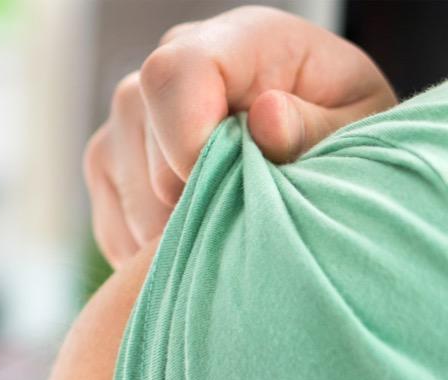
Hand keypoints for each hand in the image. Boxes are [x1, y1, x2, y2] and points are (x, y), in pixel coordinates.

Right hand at [84, 5, 395, 266]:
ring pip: (127, 191)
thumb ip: (315, 126)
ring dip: (172, 234)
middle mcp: (169, 70)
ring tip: (228, 234)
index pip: (172, 74)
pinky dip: (150, 252)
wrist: (313, 156)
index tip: (227, 184)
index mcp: (238, 41)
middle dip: (188, 200)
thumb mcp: (356, 129)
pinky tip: (197, 244)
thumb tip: (266, 117)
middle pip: (142, 140)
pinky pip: (113, 224)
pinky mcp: (109, 165)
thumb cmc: (340, 138)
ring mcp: (129, 120)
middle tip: (243, 222)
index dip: (187, 140)